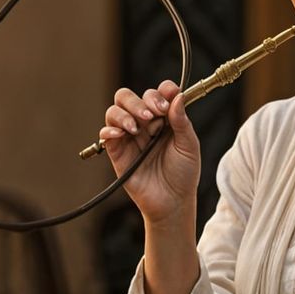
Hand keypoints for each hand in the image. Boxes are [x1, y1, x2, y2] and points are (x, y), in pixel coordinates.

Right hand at [101, 81, 199, 226]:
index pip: (156, 93)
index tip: (167, 104)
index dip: (161, 92)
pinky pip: (105, 133)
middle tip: (152, 115)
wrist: (172, 201)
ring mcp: (129, 137)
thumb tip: (177, 96)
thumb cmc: (183, 174)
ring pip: (115, 110)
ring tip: (137, 128)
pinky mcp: (117, 152)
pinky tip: (123, 133)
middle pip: (129, 97)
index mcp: (163, 118)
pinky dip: (110, 129)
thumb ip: (182, 120)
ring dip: (125, 113)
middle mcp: (144, 124)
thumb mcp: (189, 145)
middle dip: (140, 100)